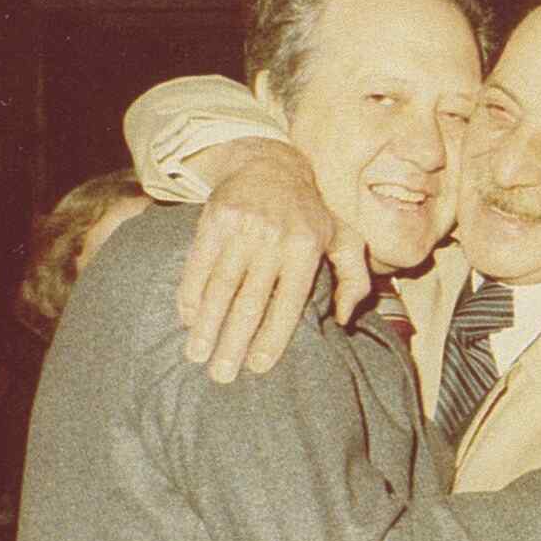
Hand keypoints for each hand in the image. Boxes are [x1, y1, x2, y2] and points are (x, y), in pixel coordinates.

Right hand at [177, 138, 369, 381]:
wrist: (270, 164)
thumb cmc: (310, 214)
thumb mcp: (343, 238)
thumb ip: (353, 279)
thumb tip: (344, 318)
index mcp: (306, 248)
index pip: (287, 302)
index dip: (272, 337)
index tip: (257, 367)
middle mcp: (273, 238)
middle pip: (249, 301)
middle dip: (233, 342)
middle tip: (222, 376)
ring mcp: (241, 228)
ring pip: (220, 286)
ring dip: (206, 325)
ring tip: (197, 355)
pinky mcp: (214, 220)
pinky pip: (198, 264)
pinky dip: (190, 293)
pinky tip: (187, 318)